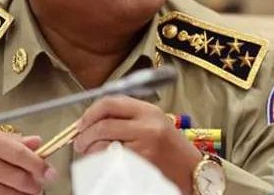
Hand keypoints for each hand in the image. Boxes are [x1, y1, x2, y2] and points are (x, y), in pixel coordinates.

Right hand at [0, 128, 57, 194]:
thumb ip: (9, 140)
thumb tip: (36, 142)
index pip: (19, 153)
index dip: (38, 164)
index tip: (49, 170)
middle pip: (17, 177)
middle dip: (34, 184)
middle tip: (41, 183)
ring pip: (9, 193)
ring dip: (23, 194)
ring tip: (27, 191)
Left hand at [73, 95, 201, 194]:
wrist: (194, 172)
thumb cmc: (171, 148)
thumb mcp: (154, 122)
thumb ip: (128, 116)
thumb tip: (93, 119)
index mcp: (148, 110)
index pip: (110, 102)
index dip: (90, 112)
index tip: (82, 123)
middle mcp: (147, 125)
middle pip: (103, 124)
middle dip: (85, 134)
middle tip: (79, 142)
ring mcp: (144, 146)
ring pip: (103, 144)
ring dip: (89, 150)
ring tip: (88, 154)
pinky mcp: (142, 165)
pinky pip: (111, 161)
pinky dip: (99, 162)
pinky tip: (99, 164)